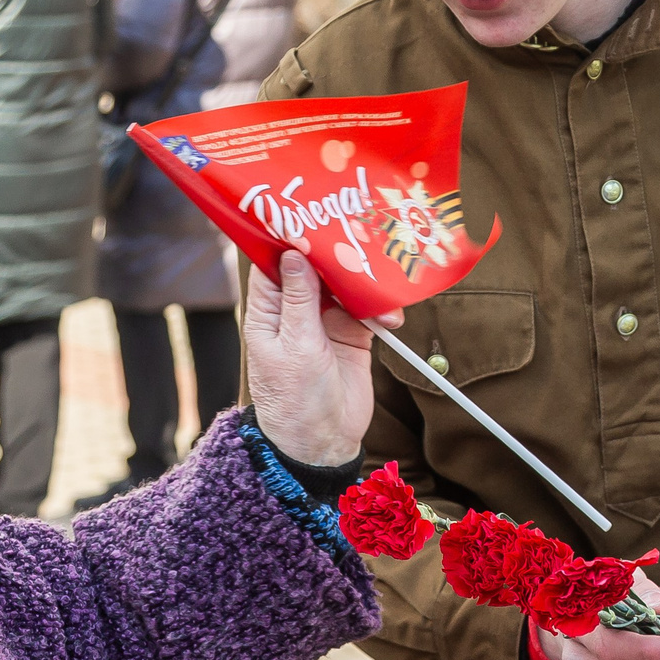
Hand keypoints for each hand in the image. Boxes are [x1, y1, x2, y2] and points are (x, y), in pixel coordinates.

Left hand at [244, 252, 390, 465]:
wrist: (323, 443)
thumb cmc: (293, 401)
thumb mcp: (295, 346)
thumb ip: (299, 299)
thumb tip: (294, 254)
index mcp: (269, 312)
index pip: (274, 264)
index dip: (288, 239)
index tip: (307, 216)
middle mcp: (296, 312)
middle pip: (314, 268)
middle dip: (334, 254)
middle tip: (356, 237)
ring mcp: (325, 322)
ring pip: (344, 285)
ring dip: (363, 281)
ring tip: (380, 277)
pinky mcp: (353, 334)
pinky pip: (368, 308)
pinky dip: (381, 307)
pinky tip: (390, 314)